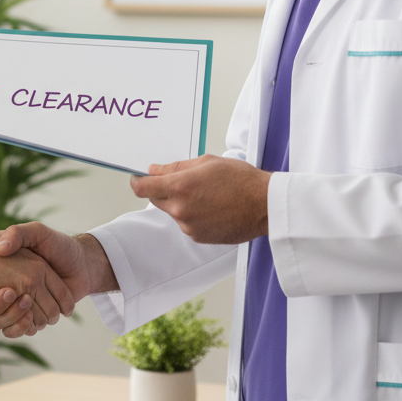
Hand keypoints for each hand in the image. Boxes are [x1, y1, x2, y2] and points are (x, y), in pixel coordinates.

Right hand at [0, 223, 114, 337]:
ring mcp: (23, 305)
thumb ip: (17, 234)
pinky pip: (21, 330)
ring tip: (23, 301)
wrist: (83, 262)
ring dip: (13, 318)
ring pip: (6, 323)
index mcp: (8, 272)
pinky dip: (24, 327)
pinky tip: (30, 318)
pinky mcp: (35, 317)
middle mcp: (13, 290)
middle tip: (8, 292)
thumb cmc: (59, 245)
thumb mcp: (36, 232)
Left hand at [130, 154, 269, 243]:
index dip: (137, 182)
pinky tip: (211, 207)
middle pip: (156, 200)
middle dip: (162, 190)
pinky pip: (186, 223)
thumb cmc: (240, 180)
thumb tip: (155, 170)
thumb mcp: (206, 162)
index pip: (143, 188)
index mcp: (180, 187)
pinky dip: (192, 215)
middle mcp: (180, 209)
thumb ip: (176, 167)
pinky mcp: (198, 237)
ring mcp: (189, 226)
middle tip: (183, 182)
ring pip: (173, 211)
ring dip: (180, 203)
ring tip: (206, 194)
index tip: (137, 179)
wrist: (264, 205)